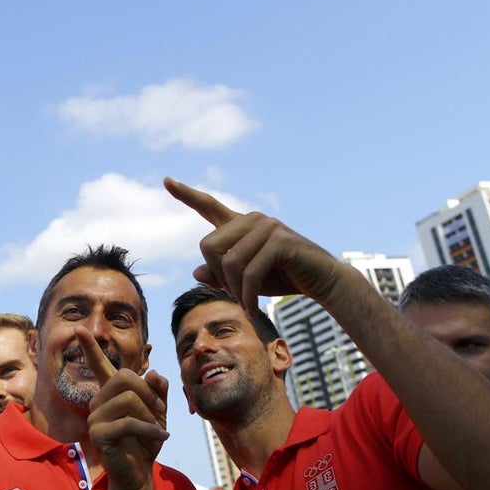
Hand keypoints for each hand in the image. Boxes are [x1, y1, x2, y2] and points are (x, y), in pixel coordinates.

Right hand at [78, 326, 169, 489]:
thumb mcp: (158, 413)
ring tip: (158, 428)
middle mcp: (99, 401)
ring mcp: (96, 417)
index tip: (80, 329)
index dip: (90, 347)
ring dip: (150, 413)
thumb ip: (158, 391)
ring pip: (128, 398)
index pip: (99, 366)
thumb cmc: (145, 442)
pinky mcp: (99, 433)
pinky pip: (128, 421)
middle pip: (125, 378)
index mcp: (111, 394)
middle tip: (161, 412)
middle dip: (149, 393)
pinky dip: (149, 428)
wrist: (138, 475)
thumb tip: (153, 373)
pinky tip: (161, 436)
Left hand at [165, 177, 343, 312]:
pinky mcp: (280, 240)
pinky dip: (248, 296)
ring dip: (236, 291)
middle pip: (207, 246)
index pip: (209, 206)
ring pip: (228, 263)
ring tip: (248, 305)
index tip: (166, 181)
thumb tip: (196, 271)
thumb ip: (221, 275)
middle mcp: (252, 219)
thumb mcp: (246, 281)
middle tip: (235, 295)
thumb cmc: (284, 278)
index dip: (186, 194)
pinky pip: (250, 272)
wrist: (324, 281)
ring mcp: (267, 226)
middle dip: (217, 276)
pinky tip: (253, 309)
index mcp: (242, 224)